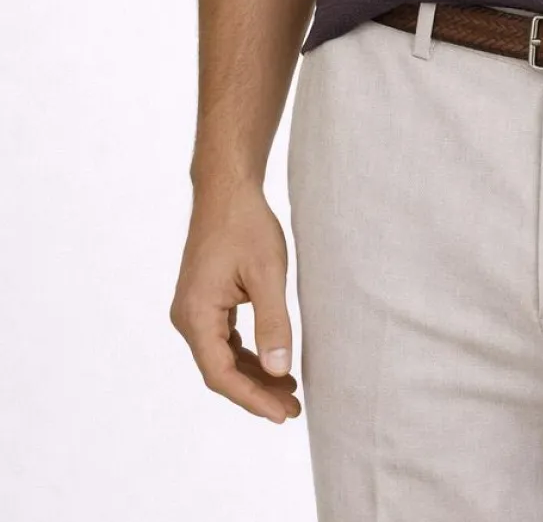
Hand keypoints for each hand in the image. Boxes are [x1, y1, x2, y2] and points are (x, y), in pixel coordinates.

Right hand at [170, 181, 301, 422]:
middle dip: (256, 392)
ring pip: (222, 358)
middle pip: (220, 370)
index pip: (220, 373)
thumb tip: (279, 370)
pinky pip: (223, 340)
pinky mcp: (204, 303)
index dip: (251, 398)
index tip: (280, 414)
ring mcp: (193, 311)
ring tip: (289, 392)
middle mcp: (187, 318)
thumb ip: (273, 323)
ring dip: (254, 375)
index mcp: (196, 314)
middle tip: (292, 409)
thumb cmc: (247, 225)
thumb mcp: (268, 273)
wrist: (226, 190)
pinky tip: (273, 363)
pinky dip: (247, 355)